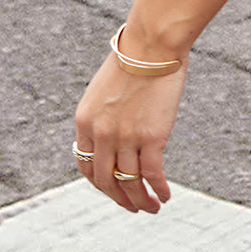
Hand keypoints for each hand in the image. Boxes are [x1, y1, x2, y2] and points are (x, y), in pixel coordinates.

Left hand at [74, 47, 187, 214]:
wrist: (153, 44)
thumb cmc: (136, 58)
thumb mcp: (105, 90)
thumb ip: (105, 115)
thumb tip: (116, 132)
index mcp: (85, 121)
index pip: (86, 165)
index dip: (100, 183)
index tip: (113, 188)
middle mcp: (101, 134)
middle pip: (106, 180)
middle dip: (119, 198)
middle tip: (133, 206)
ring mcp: (125, 137)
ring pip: (129, 183)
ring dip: (141, 201)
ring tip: (152, 208)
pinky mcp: (151, 137)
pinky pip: (152, 174)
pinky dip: (159, 189)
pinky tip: (166, 195)